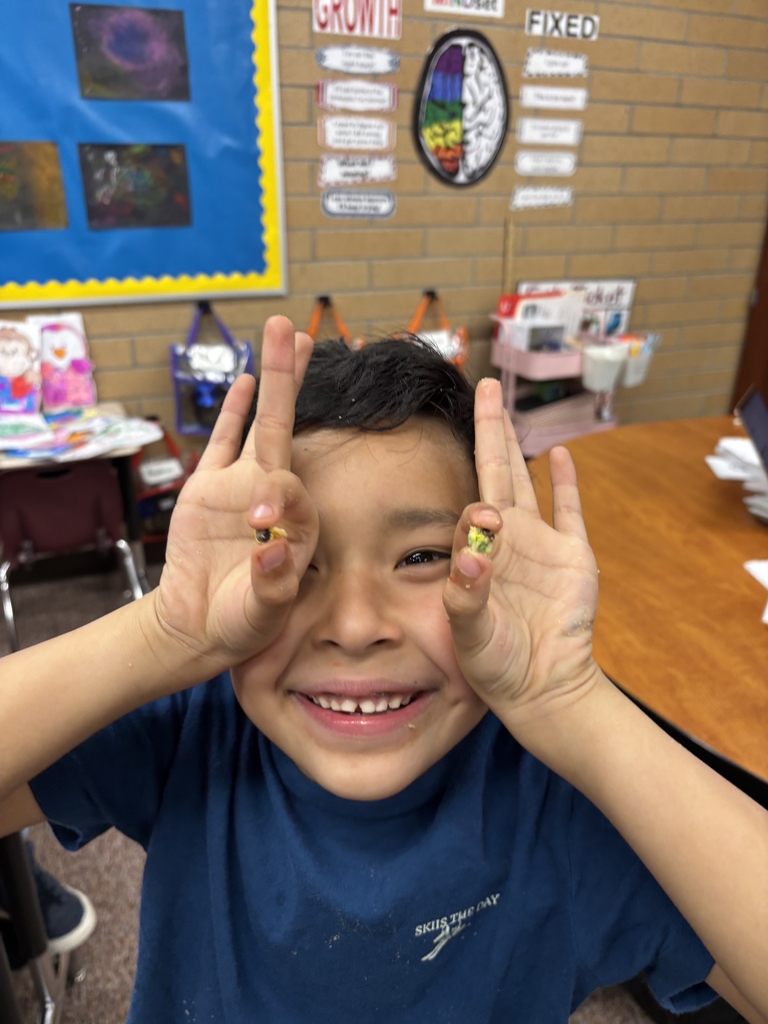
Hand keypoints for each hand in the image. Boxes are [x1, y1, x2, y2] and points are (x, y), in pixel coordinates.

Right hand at [153, 316, 318, 668]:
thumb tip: (274, 548)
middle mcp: (274, 495)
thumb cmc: (240, 623)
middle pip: (288, 427)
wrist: (198, 626)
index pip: (292, 493)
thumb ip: (271, 585)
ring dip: (272, 379)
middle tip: (306, 332)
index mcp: (297, 524)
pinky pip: (222, 442)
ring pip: (259, 422)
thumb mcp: (260, 614)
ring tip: (283, 331)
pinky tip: (247, 378)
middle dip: (295, 380)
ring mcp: (240, 486)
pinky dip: (233, 411)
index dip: (277, 500)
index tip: (257, 525)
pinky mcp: (207, 489)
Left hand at [443, 378, 600, 718]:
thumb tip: (473, 554)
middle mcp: (506, 537)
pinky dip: (565, 483)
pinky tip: (558, 453)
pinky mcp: (574, 555)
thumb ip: (466, 594)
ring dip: (518, 441)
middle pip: (495, 469)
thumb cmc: (495, 662)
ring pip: (528, 479)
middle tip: (480, 383)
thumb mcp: (470, 631)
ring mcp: (541, 543)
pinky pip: (570, 511)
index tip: (463, 490)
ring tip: (505, 403)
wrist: (542, 686)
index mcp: (476, 550)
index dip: (465, 492)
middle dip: (488, 428)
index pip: (469, 503)